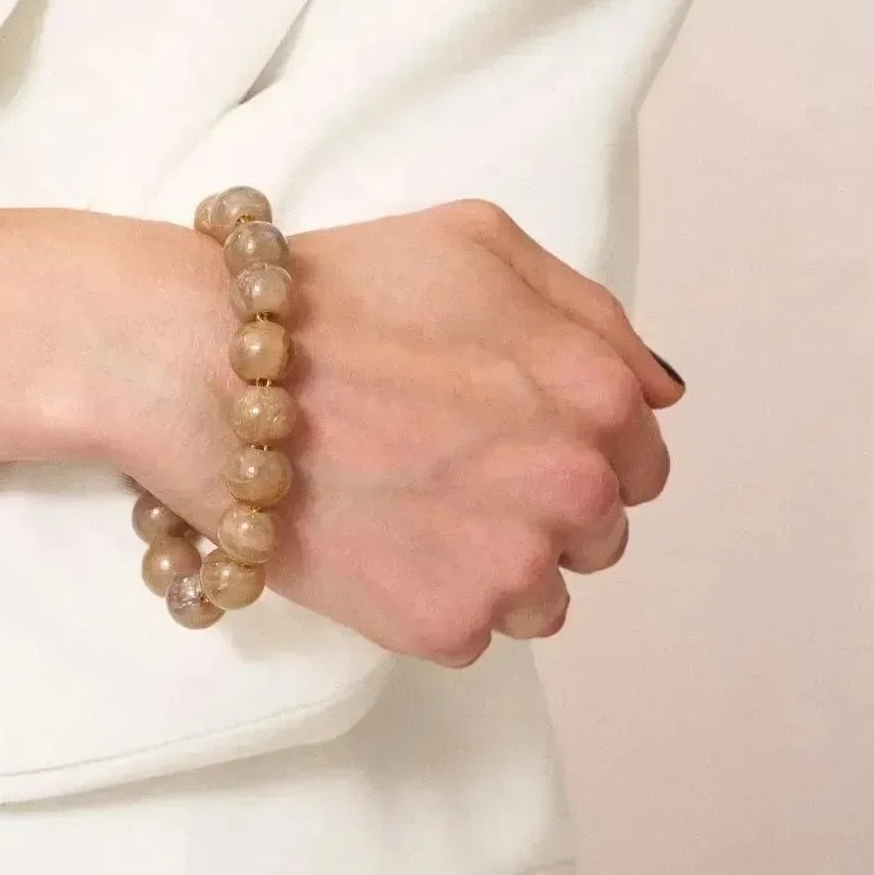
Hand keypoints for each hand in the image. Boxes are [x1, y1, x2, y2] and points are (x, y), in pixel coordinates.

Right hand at [120, 199, 683, 664]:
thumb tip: (659, 393)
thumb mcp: (480, 243)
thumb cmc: (342, 295)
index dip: (574, 447)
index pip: (640, 463)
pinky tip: (379, 544)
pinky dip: (432, 599)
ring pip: (541, 597)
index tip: (507, 435)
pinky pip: (470, 632)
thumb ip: (592, 313)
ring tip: (411, 513)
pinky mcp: (441, 625)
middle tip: (449, 470)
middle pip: (597, 536)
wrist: (214, 370)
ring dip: (494, 566)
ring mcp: (510, 567)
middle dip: (538, 507)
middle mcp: (573, 488)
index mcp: (598, 394)